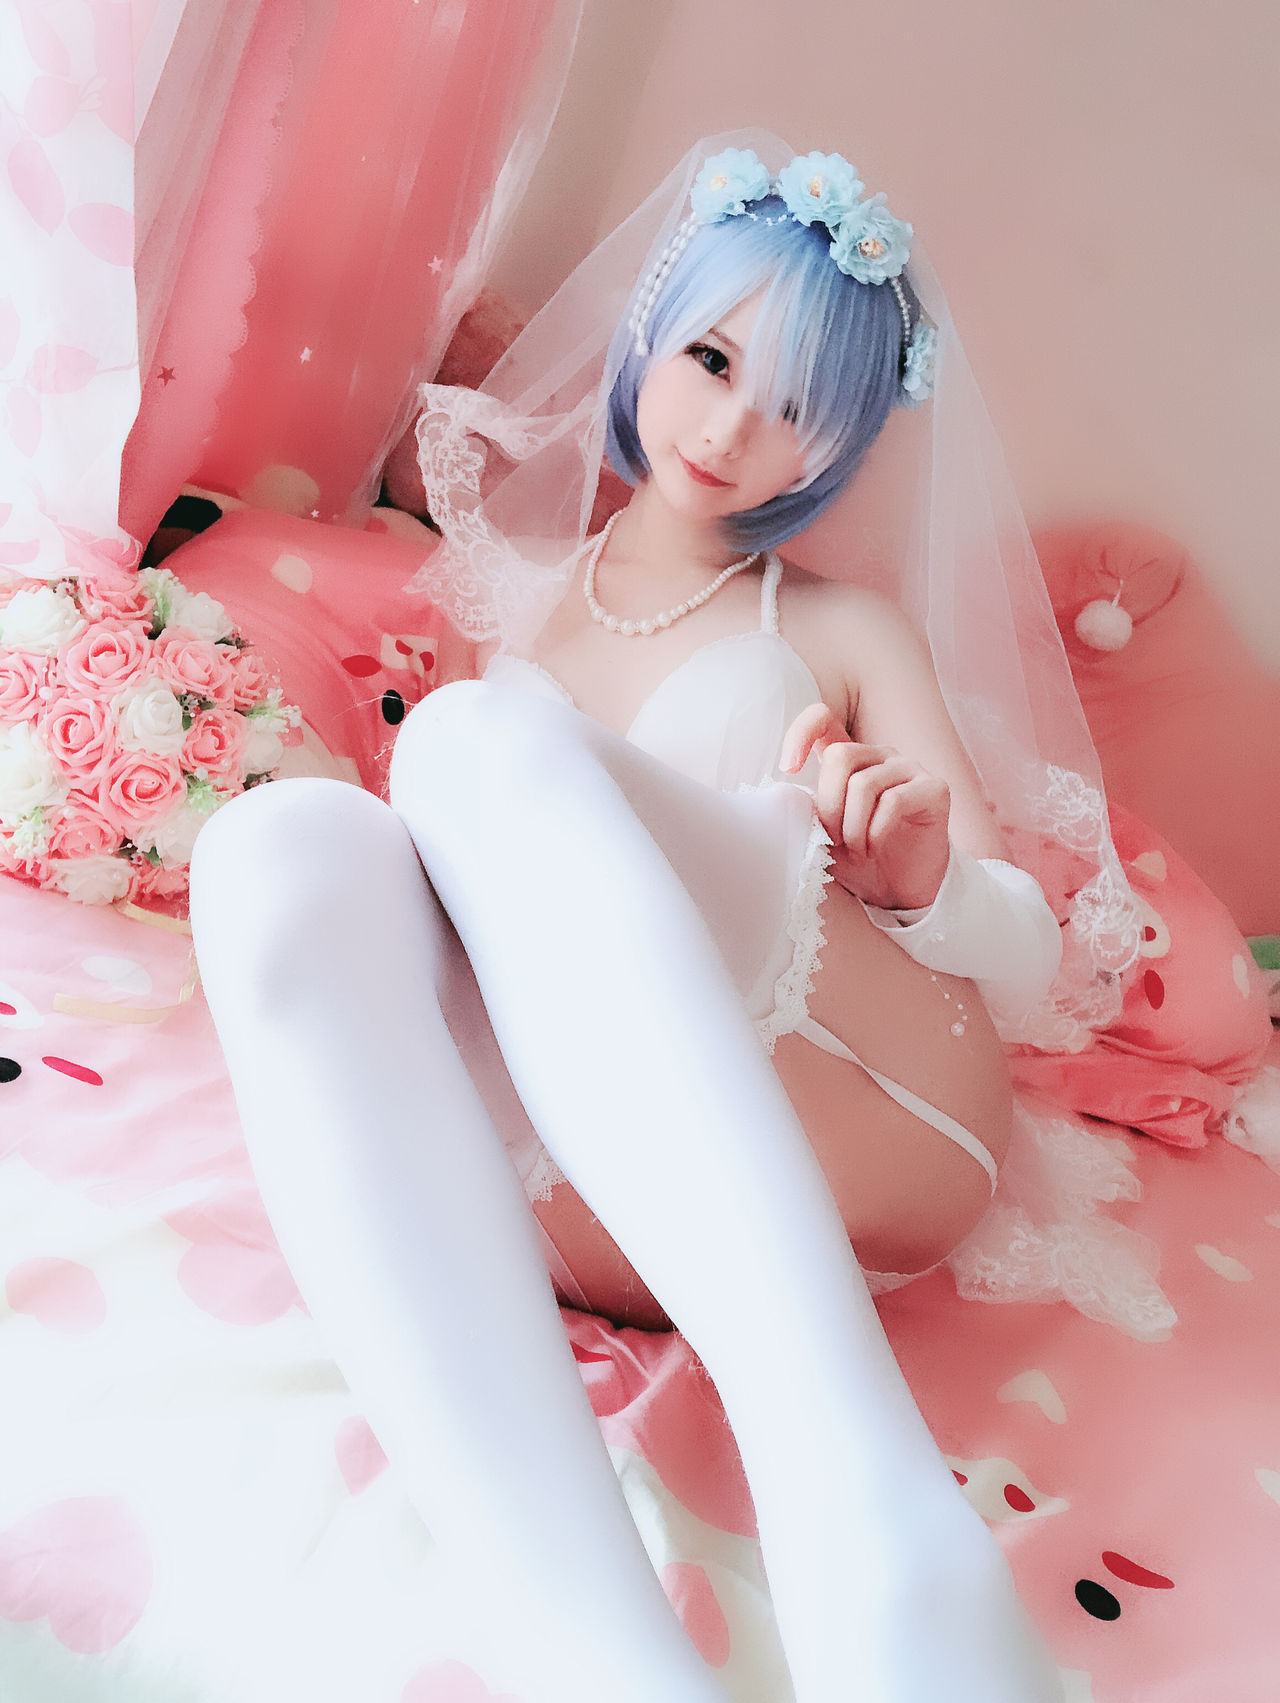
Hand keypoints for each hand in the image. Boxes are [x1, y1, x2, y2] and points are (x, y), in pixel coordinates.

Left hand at [780, 702, 951, 910]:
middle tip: (833, 839)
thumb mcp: (823, 833)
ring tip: (855, 850)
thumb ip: (807, 807)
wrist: (898, 893)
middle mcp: (881, 756)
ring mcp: (910, 768)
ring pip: (864, 783)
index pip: (823, 718)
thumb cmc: (858, 860)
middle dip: (829, 805)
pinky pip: (893, 802)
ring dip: (851, 826)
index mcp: (851, 759)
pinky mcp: (934, 789)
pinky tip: (874, 849)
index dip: (801, 732)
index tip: (788, 768)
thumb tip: (786, 792)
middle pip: (840, 756)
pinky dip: (875, 833)